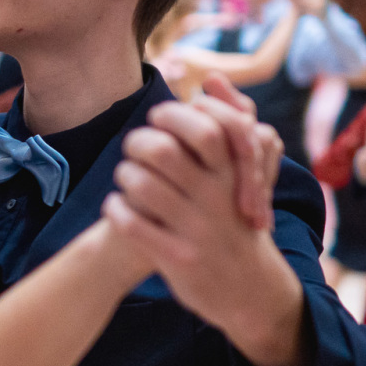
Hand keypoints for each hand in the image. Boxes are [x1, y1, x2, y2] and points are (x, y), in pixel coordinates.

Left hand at [108, 97, 306, 365]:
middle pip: (162, 150)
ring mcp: (197, 229)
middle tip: (134, 148)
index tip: (158, 120)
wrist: (249, 290)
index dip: (170, 116)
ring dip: (125, 175)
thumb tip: (212, 76)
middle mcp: (218, 197)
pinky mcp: (177, 257)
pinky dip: (116, 209)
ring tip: (127, 177)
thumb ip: (232, 120)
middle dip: (138, 142)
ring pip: (143, 185)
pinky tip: (117, 206)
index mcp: (234, 171)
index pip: (201, 126)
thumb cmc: (236, 217)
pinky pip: (131, 223)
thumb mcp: (243, 171)